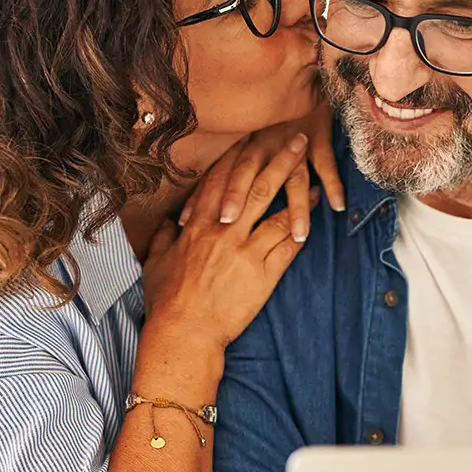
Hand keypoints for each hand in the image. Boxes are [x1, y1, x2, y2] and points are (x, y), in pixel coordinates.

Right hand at [142, 131, 317, 351]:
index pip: (222, 180)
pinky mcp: (263, 275)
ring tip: (316, 179)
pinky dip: (302, 230)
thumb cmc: (166, 301)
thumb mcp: (156, 263)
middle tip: (297, 140)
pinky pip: (288, 247)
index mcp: (197, 225)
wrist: (185, 333)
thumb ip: (162, 238)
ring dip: (300, 194)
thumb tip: (166, 224)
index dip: (241, 156)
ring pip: (278, 213)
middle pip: (257, 187)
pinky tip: (315, 219)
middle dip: (280, 160)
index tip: (254, 137)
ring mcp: (245, 252)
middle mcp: (224, 232)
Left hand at [180, 101, 342, 226]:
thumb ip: (227, 163)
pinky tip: (338, 206)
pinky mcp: (318, 134)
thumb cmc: (273, 118)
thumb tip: (200, 194)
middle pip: (247, 172)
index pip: (215, 175)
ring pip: (292, 175)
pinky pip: (326, 161)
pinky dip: (333, 183)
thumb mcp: (245, 136)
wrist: (306, 76)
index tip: (184, 223)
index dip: (199, 198)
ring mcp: (290, 140)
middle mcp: (262, 142)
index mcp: (242, 145)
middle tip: (229, 224)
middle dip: (237, 197)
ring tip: (299, 234)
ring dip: (297, 206)